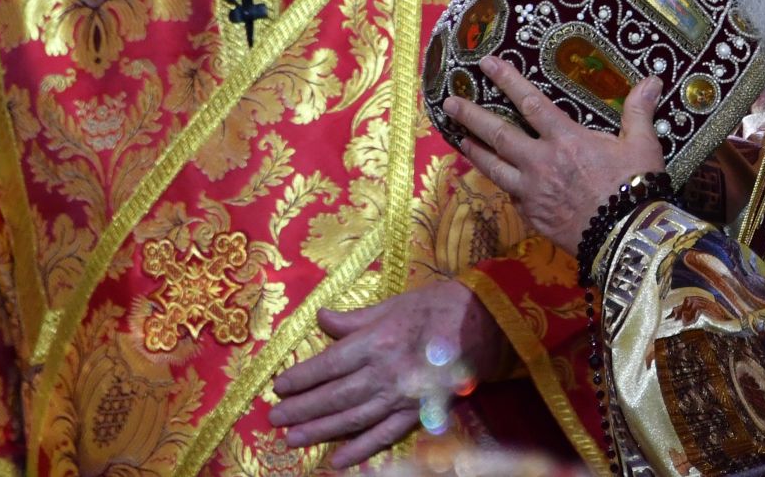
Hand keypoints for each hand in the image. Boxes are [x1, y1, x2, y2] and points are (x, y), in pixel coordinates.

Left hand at [269, 281, 507, 466]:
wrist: (489, 322)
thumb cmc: (441, 305)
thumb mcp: (396, 303)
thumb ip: (357, 318)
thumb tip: (321, 318)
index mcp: (379, 340)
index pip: (330, 364)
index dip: (301, 377)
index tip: (278, 388)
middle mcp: (387, 372)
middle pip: (336, 395)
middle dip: (302, 408)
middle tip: (275, 419)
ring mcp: (403, 396)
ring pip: (353, 418)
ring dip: (320, 430)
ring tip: (292, 439)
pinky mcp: (420, 411)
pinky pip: (385, 435)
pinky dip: (361, 450)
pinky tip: (337, 461)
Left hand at [444, 58, 664, 255]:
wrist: (626, 237)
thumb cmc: (636, 186)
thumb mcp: (642, 144)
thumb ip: (638, 111)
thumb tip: (652, 80)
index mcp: (566, 139)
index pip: (530, 102)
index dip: (507, 80)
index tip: (485, 63)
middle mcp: (541, 162)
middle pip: (498, 135)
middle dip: (471, 116)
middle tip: (449, 103)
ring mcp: (532, 192)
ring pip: (494, 167)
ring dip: (474, 151)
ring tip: (458, 138)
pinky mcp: (532, 216)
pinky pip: (511, 195)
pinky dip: (501, 184)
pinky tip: (496, 180)